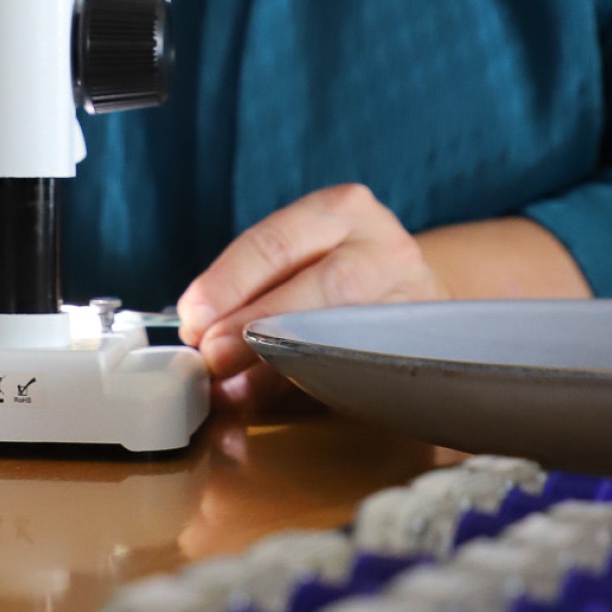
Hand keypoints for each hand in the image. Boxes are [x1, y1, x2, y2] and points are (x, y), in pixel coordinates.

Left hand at [176, 183, 444, 412]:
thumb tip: (197, 326)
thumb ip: (251, 283)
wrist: (406, 285)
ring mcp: (409, 296)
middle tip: (213, 356)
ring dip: (280, 369)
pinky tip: (276, 401)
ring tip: (235, 389)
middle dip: (258, 327)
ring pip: (346, 334)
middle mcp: (382, 246)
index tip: (194, 318)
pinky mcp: (417, 343)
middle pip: (321, 287)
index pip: (276, 243)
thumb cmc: (334, 267)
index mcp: (341, 210)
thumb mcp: (299, 252)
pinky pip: (361, 371)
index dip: (228, 284)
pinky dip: (311, 390)